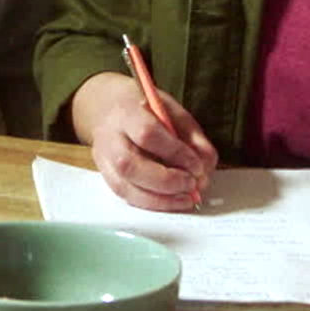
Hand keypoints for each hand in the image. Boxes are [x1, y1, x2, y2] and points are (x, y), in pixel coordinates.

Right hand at [71, 70, 217, 210]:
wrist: (107, 107)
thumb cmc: (143, 107)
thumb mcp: (172, 109)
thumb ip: (191, 135)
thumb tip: (206, 165)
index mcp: (126, 112)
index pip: (147, 134)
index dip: (175, 153)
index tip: (197, 165)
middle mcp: (109, 137)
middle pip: (130, 165)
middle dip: (166, 181)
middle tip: (191, 184)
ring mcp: (103, 158)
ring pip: (125, 187)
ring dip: (160, 199)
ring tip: (186, 198)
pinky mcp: (106, 175)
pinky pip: (126, 196)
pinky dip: (152, 203)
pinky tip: (171, 201)